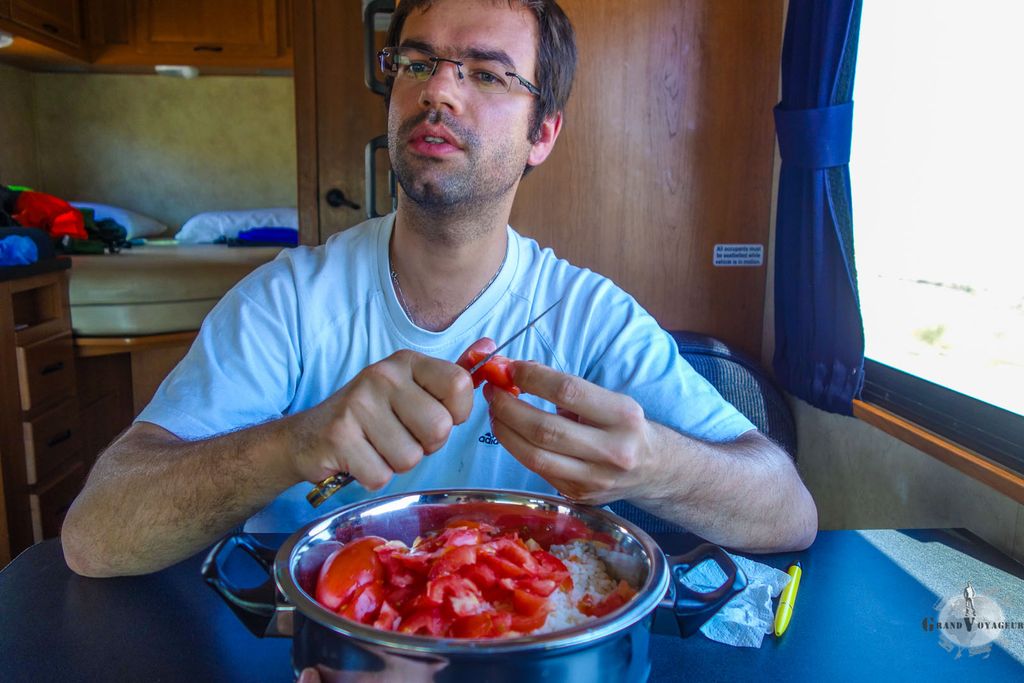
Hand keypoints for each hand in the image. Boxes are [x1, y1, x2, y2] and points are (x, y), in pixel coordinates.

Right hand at [294, 349, 474, 489]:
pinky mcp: (340, 436)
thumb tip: (491, 346)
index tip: (437, 416)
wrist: (307, 436)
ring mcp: (359, 404)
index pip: (460, 385)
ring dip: (397, 463)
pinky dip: (373, 476)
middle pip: (439, 428)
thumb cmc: (371, 416)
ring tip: (377, 447)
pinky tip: (358, 459)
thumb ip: (449, 377)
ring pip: (411, 457)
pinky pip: (381, 475)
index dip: (456, 414)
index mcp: (407, 362)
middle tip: (400, 436)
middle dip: (426, 445)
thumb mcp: (409, 389)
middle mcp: (384, 376)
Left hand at [483, 361, 653, 504]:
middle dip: (508, 407)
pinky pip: (537, 470)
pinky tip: (509, 433)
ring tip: (495, 411)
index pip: (568, 391)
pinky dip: (516, 448)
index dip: (532, 377)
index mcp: (623, 416)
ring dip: (504, 430)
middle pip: (545, 429)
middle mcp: (613, 450)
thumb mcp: (610, 401)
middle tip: (493, 391)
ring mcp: (595, 479)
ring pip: (534, 456)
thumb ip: (567, 389)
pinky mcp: (579, 495)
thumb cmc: (624, 427)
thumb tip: (516, 372)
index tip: (510, 368)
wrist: (655, 471)